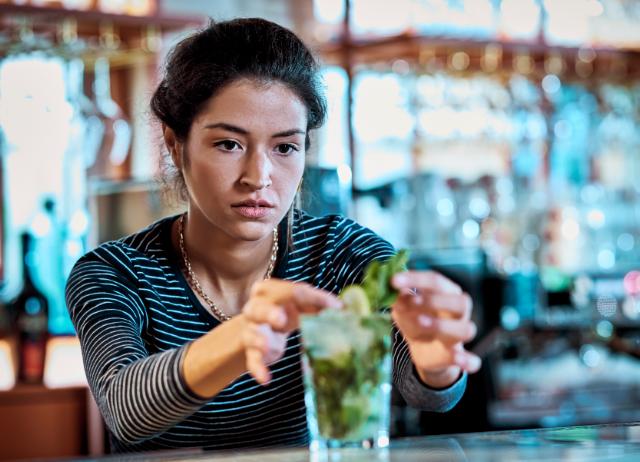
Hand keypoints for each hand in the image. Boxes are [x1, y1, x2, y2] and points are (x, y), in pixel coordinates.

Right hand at [242, 279, 340, 384]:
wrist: (260, 328)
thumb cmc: (286, 312)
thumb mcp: (302, 306)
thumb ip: (320, 305)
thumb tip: (344, 309)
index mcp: (272, 290)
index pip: (293, 291)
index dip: (315, 298)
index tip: (336, 307)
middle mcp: (257, 306)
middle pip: (260, 307)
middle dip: (269, 312)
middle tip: (281, 319)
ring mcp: (252, 328)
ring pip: (251, 332)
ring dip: (259, 339)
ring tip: (266, 346)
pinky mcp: (251, 350)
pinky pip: (252, 359)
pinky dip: (258, 368)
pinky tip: (265, 379)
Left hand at [391, 271, 480, 388]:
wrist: (422, 350)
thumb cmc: (415, 319)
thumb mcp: (403, 307)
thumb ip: (398, 299)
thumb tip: (391, 290)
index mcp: (446, 293)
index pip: (435, 280)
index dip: (415, 279)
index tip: (393, 280)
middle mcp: (458, 312)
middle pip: (460, 302)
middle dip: (436, 300)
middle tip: (412, 301)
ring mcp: (460, 335)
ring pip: (466, 329)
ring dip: (443, 326)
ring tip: (421, 323)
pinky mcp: (459, 357)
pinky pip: (473, 360)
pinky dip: (468, 360)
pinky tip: (458, 358)